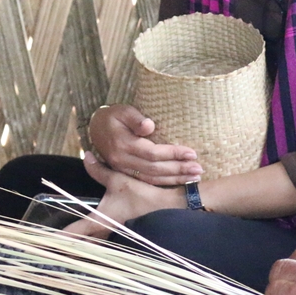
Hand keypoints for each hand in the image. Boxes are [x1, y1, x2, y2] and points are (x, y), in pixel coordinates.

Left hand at [64, 154, 184, 238]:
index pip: (72, 233)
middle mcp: (104, 232)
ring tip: (72, 244)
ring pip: (93, 246)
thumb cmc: (141, 195)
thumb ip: (99, 170)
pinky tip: (96, 239)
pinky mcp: (124, 237)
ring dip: (83, 245)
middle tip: (54, 244)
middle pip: (80, 246)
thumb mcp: (119, 179)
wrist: (168, 207)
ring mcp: (115, 238)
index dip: (56, 238)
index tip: (43, 241)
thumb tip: (87, 156)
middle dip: (67, 245)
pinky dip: (96, 243)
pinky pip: (104, 243)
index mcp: (99, 220)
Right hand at [87, 104, 201, 186]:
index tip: (192, 153)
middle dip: (178, 169)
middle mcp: (122, 160)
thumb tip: (149, 126)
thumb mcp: (123, 111)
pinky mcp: (126, 173)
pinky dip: (165, 183)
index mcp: (123, 144)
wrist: (96, 128)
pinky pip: (147, 181)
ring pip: (152, 179)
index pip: (152, 153)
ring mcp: (123, 169)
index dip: (173, 154)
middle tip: (199, 169)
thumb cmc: (114, 116)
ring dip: (175, 179)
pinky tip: (180, 182)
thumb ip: (136, 118)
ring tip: (195, 178)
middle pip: (155, 169)